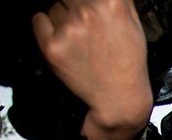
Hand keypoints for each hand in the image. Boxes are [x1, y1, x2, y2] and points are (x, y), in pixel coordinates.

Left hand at [32, 0, 151, 139]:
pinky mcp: (52, 46)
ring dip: (63, 19)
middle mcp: (89, 13)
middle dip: (75, 6)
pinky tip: (66, 42)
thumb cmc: (128, 62)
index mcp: (111, 2)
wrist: (119, 98)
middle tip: (88, 26)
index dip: (85, 1)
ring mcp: (69, 29)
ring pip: (54, 7)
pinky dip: (47, 27)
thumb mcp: (132, 22)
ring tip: (81, 40)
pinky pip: (38, 20)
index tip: (86, 9)